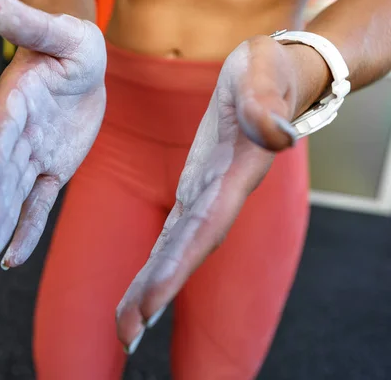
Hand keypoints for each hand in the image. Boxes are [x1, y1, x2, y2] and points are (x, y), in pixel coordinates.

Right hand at [0, 0, 106, 266]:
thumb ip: (27, 24)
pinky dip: (27, 230)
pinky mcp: (50, 170)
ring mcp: (32, 155)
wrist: (82, 68)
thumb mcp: (60, 33)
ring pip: (13, 196)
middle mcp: (16, 133)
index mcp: (15, 101)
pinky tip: (10, 258)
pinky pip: (39, 203)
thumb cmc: (70, 46)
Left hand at [115, 36, 308, 352]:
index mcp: (235, 175)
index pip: (203, 229)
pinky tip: (142, 286)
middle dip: (157, 292)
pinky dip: (157, 262)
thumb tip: (279, 134)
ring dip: (152, 287)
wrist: (273, 75)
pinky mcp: (197, 190)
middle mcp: (222, 196)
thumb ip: (267, 103)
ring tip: (126, 323)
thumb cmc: (269, 72)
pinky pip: (173, 232)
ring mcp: (209, 196)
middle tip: (126, 334)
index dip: (177, 266)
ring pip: (177, 249)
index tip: (149, 302)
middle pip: (186, 251)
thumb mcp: (265, 73)